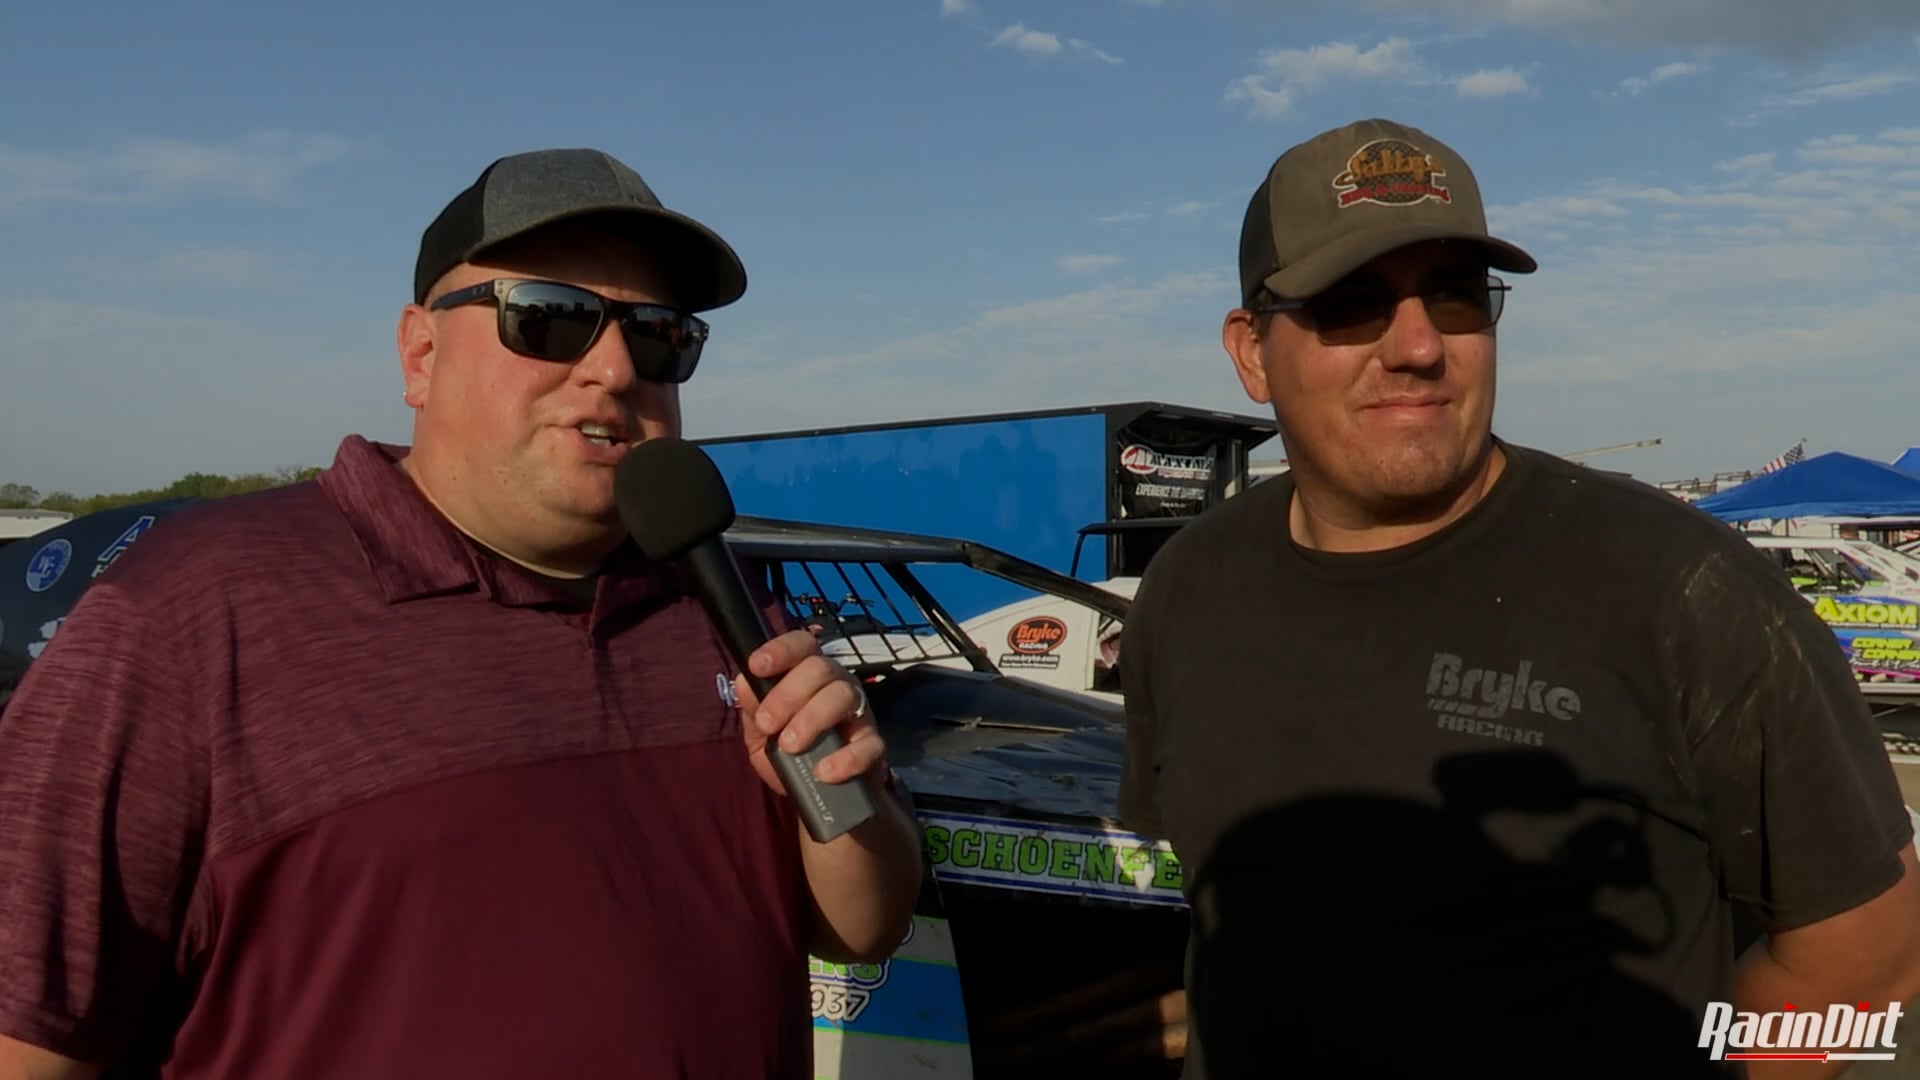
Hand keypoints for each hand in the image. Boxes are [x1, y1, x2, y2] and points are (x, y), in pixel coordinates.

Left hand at [735, 628, 887, 795]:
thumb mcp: (762, 734)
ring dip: (812, 719)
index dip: (780, 650)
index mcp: (810, 675)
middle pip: (821, 667)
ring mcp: (860, 712)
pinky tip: (823, 771)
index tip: (756, 666)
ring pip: (843, 695)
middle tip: (767, 724)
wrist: (822, 794)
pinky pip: (868, 744)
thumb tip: (743, 683)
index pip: (802, 645)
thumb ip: (753, 710)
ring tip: (790, 746)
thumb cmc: (793, 754)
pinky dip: (845, 758)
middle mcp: (838, 684)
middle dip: (787, 694)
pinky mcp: (874, 746)